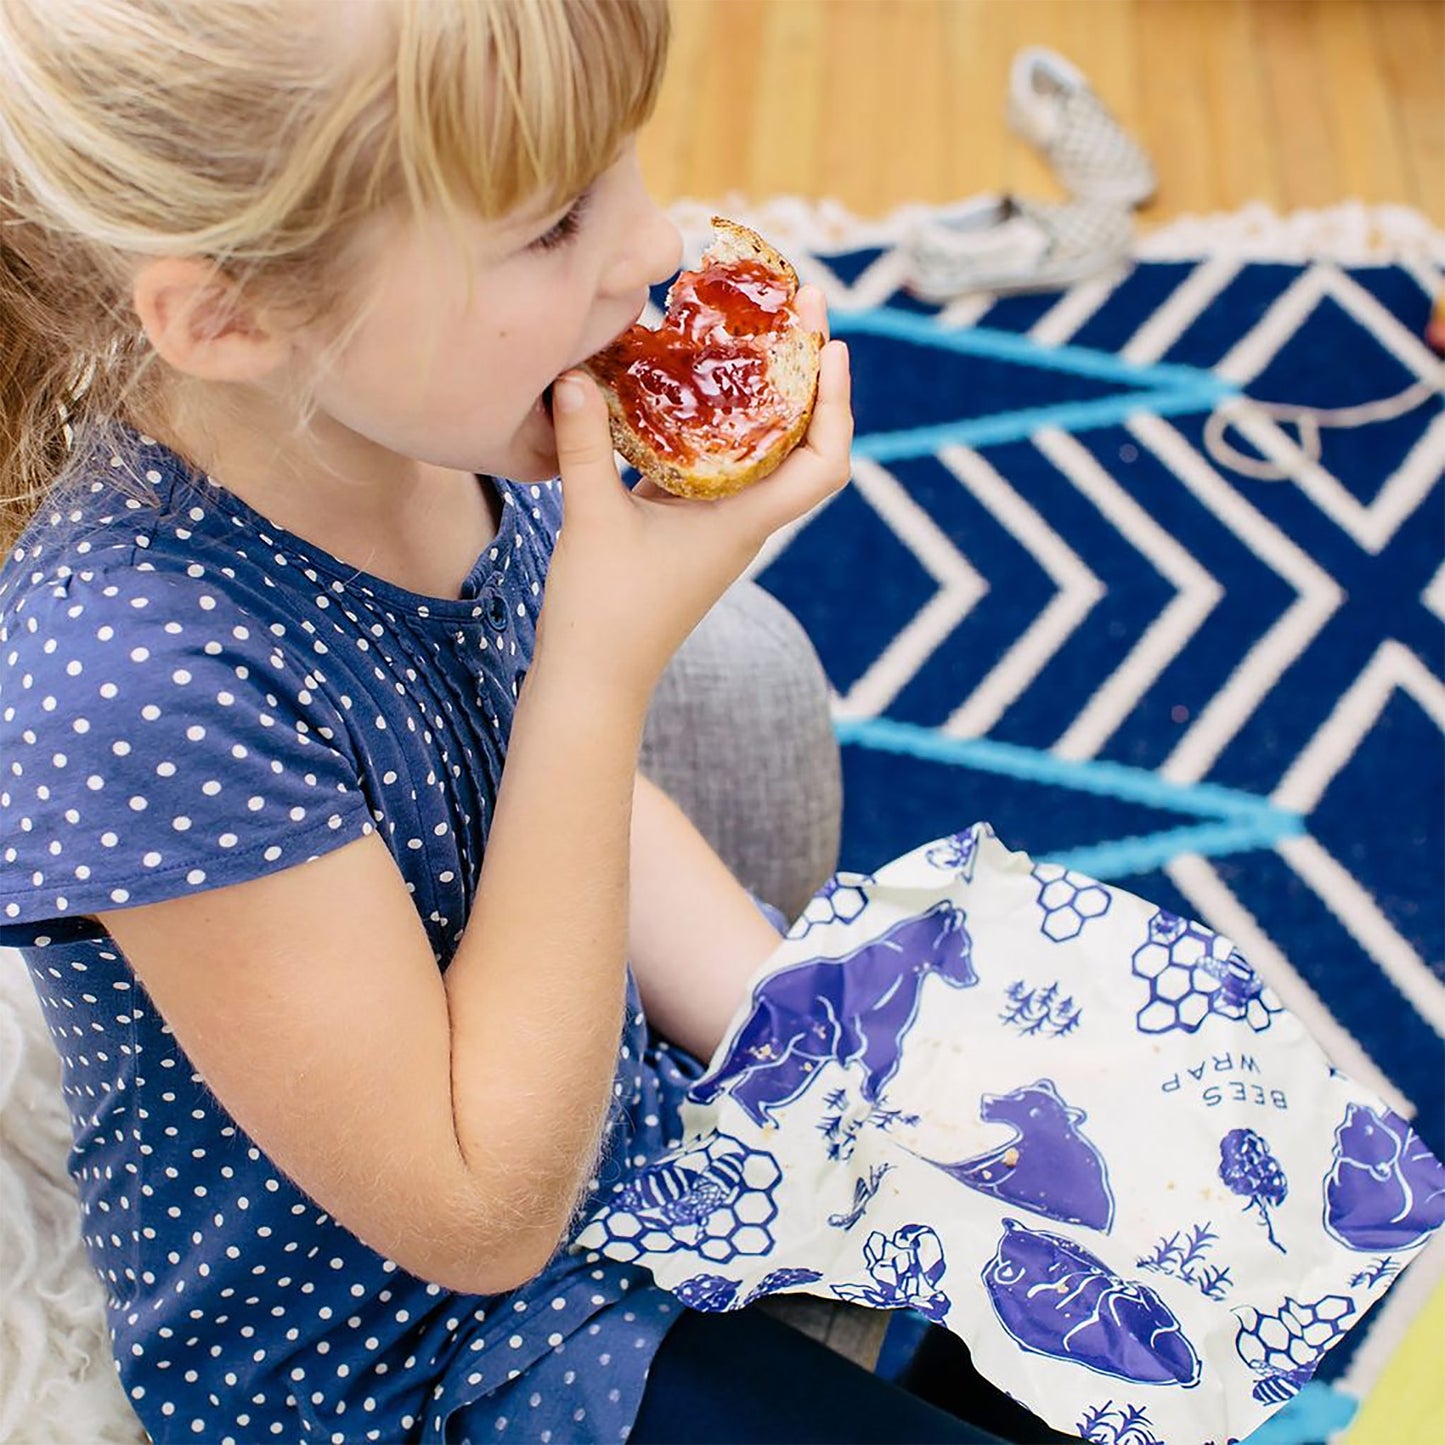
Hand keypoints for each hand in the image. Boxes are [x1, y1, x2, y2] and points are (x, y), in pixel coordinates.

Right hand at [541, 284, 851, 695]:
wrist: (592, 680)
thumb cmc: (603, 613)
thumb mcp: (590, 518)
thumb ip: (583, 443)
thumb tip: (574, 371)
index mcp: (743, 520)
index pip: (824, 463)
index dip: (838, 404)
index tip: (832, 345)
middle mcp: (742, 520)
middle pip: (800, 441)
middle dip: (804, 373)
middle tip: (794, 306)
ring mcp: (716, 524)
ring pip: (759, 449)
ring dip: (762, 392)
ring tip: (748, 330)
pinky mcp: (686, 527)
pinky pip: (715, 462)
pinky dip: (713, 420)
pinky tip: (684, 383)